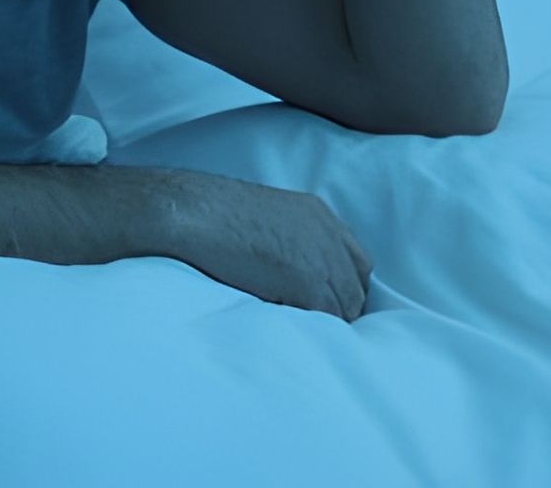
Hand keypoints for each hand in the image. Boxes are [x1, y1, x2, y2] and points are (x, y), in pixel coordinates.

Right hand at [149, 167, 372, 321]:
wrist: (194, 212)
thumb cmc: (213, 216)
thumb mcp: (265, 218)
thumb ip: (288, 239)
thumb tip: (287, 272)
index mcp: (319, 214)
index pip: (356, 261)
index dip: (343, 286)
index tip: (328, 303)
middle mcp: (328, 233)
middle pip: (356, 286)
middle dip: (340, 308)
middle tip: (315, 328)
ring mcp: (322, 258)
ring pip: (346, 307)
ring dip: (328, 323)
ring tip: (303, 336)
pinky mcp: (308, 282)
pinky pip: (327, 318)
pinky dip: (315, 331)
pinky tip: (295, 335)